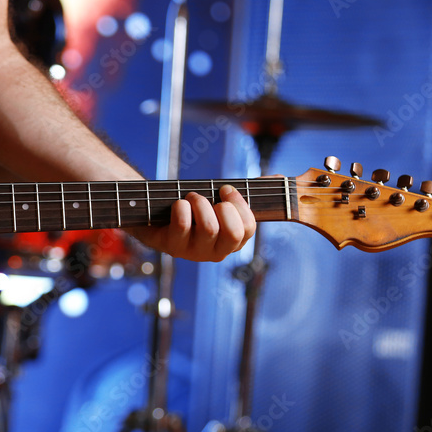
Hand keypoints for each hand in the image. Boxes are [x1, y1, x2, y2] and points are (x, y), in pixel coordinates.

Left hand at [129, 185, 256, 261]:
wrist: (152, 212)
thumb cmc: (190, 206)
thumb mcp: (218, 199)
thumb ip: (247, 191)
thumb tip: (279, 178)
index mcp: (230, 242)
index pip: (248, 229)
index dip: (240, 205)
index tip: (226, 190)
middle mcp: (214, 252)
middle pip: (233, 233)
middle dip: (223, 206)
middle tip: (208, 197)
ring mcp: (193, 253)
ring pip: (210, 228)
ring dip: (200, 203)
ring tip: (190, 198)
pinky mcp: (171, 247)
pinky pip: (184, 225)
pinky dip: (182, 207)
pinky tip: (178, 204)